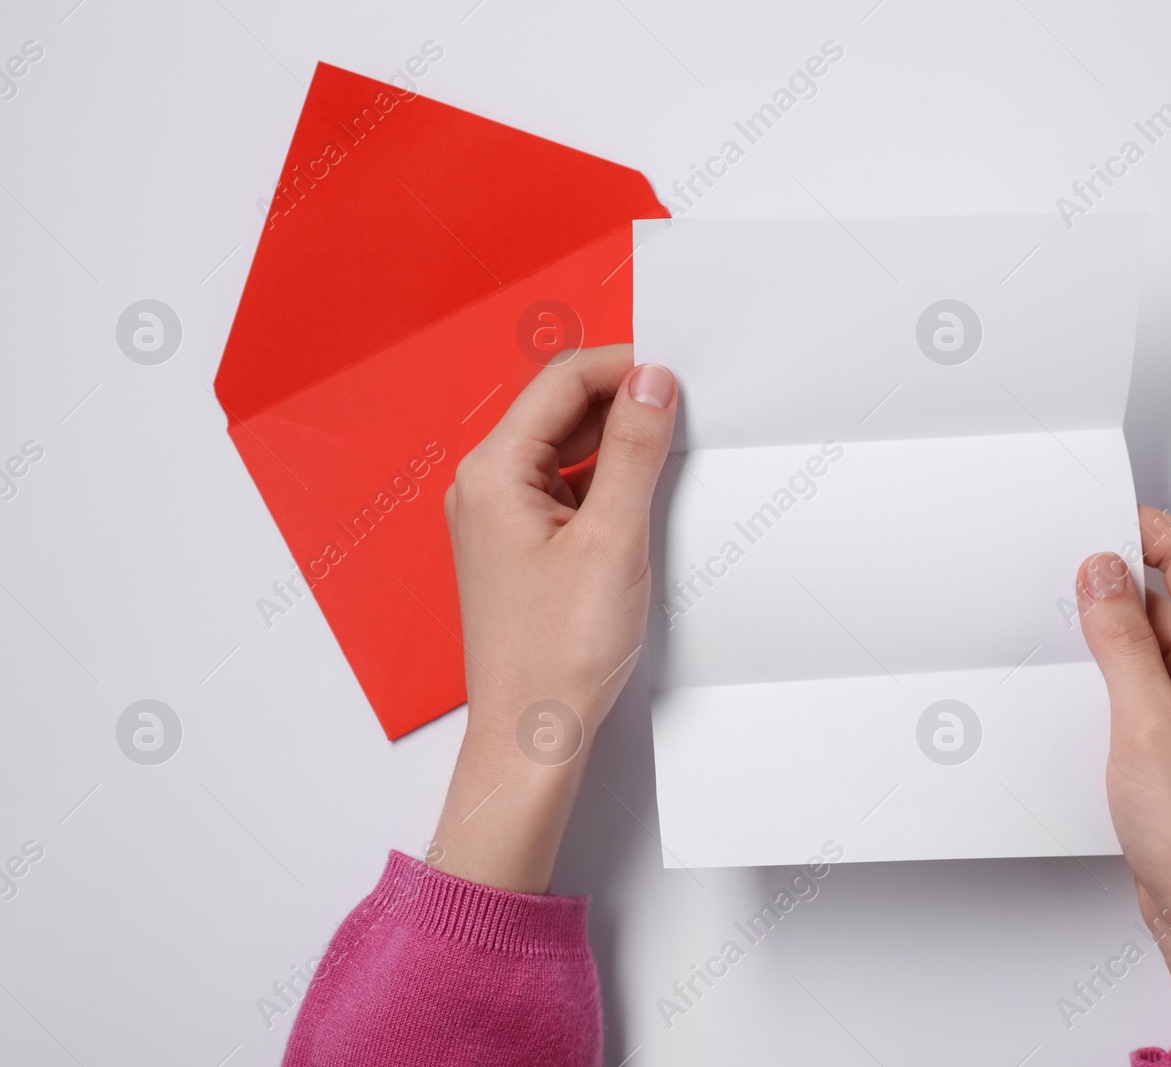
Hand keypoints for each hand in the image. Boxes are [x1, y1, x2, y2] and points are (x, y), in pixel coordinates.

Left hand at [429, 345, 676, 892]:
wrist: (533, 737)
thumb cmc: (558, 653)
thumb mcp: (612, 538)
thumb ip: (633, 450)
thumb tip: (653, 384)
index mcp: (492, 472)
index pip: (561, 382)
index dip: (622, 368)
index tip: (678, 378)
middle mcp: (484, 488)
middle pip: (559, 412)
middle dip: (621, 405)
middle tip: (685, 415)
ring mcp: (498, 520)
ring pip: (563, 451)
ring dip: (615, 447)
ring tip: (670, 460)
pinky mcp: (518, 550)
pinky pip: (563, 491)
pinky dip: (603, 485)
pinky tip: (642, 502)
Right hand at [1076, 507, 1170, 1066]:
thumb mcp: (1149, 723)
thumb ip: (1123, 641)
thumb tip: (1102, 575)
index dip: (1140, 529)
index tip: (1086, 526)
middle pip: (1169, 593)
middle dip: (1112, 579)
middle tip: (1058, 578)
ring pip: (1149, 641)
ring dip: (1106, 633)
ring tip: (1061, 639)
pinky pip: (1139, 685)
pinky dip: (1105, 676)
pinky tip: (1075, 690)